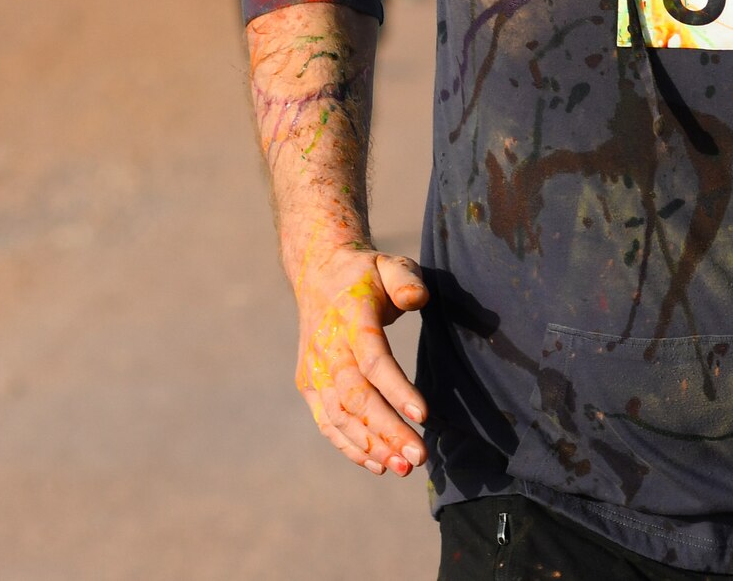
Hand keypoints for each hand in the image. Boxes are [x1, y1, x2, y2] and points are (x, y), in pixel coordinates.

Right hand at [293, 246, 429, 475]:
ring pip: (339, 416)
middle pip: (355, 397)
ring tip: (403, 468)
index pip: (372, 359)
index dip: (396, 389)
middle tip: (418, 457)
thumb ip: (406, 279)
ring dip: (370, 446)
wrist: (318, 273)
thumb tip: (418, 299)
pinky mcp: (309, 384)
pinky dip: (350, 446)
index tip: (424, 416)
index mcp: (350, 315)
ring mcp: (314, 368)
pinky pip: (327, 422)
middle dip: (386, 431)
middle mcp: (327, 347)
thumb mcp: (390, 264)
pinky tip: (377, 464)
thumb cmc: (366, 273)